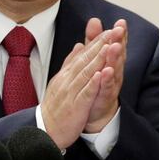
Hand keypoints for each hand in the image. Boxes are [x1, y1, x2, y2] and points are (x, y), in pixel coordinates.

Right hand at [41, 27, 114, 149]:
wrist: (45, 130)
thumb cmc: (55, 107)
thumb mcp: (61, 80)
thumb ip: (70, 63)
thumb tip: (79, 45)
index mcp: (66, 74)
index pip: (83, 54)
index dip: (97, 41)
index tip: (109, 30)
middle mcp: (68, 80)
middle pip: (86, 59)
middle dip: (101, 44)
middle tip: (114, 31)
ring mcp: (71, 92)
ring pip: (86, 73)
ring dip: (98, 59)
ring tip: (110, 46)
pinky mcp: (76, 106)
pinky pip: (85, 93)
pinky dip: (92, 83)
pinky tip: (100, 74)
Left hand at [84, 18, 126, 132]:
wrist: (95, 112)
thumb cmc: (97, 83)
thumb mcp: (94, 58)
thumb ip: (94, 40)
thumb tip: (94, 20)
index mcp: (111, 61)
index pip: (116, 44)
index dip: (119, 34)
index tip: (121, 22)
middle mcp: (115, 71)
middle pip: (118, 54)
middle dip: (119, 41)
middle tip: (120, 30)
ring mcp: (111, 85)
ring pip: (114, 69)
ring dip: (114, 58)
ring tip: (115, 46)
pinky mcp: (105, 97)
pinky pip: (106, 88)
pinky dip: (106, 80)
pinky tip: (105, 71)